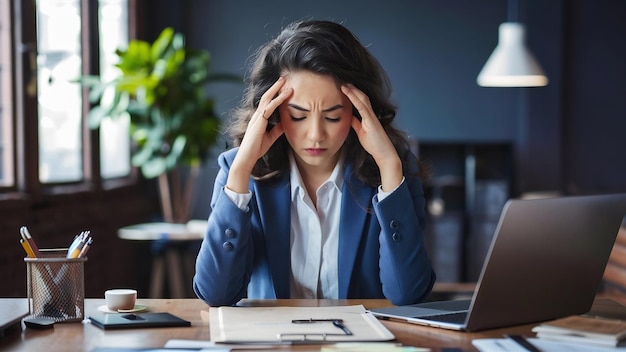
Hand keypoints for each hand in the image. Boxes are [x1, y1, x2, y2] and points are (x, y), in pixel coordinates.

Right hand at [227, 77, 292, 192]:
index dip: (275, 94)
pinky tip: (284, 96)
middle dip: (275, 87)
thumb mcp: (271, 137)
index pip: (267, 102)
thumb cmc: (257, 148)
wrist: (247, 157)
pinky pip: (268, 108)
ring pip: (267, 100)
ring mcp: (256, 118)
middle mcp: (257, 115)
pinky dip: (276, 101)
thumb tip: (286, 123)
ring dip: (277, 90)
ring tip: (285, 83)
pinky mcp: (258, 122)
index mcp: (259, 118)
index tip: (284, 87)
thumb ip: (278, 129)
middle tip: (284, 78)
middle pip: (266, 96)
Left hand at [341, 83, 401, 190]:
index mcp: (368, 117)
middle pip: (362, 97)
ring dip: (353, 91)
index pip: (360, 101)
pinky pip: (362, 107)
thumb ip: (356, 123)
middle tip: (343, 82)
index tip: (344, 87)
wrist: (384, 154)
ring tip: (344, 84)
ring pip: (362, 99)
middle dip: (352, 89)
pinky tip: (348, 93)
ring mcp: (372, 117)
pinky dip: (354, 99)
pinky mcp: (371, 121)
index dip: (353, 94)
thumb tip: (349, 117)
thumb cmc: (374, 144)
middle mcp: (370, 114)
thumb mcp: (360, 132)